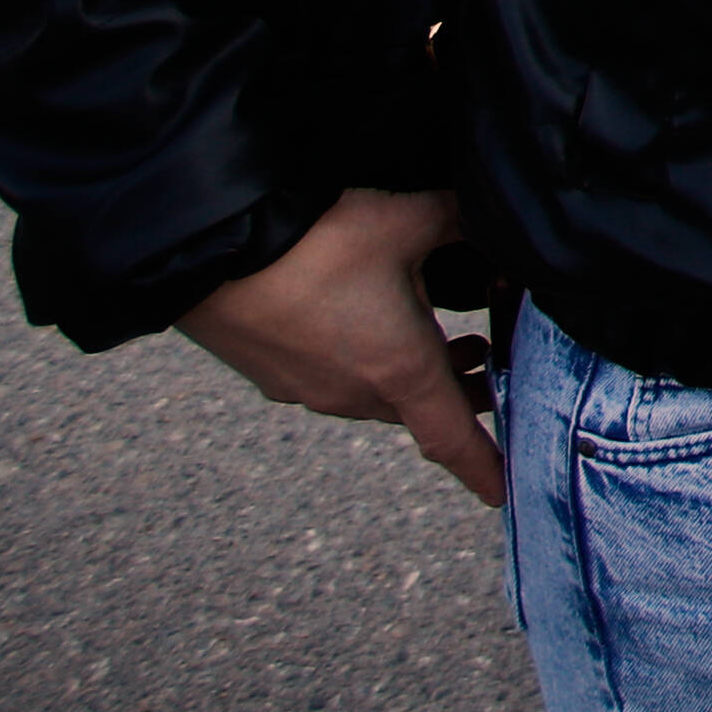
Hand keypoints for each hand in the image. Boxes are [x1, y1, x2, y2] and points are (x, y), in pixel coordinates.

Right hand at [174, 187, 504, 504]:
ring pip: (376, 395)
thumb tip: (497, 218)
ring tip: (444, 341)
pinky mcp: (272, 373)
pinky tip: (367, 322)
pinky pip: (334, 379)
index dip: (483, 466)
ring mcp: (307, 388)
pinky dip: (366, 362)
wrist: (207, 247)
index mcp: (399, 370)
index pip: (452, 436)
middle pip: (419, 410)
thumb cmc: (316, 239)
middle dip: (461, 396)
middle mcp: (353, 393)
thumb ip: (467, 221)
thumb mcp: (412, 216)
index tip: (504, 495)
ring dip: (414, 376)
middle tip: (491, 366)